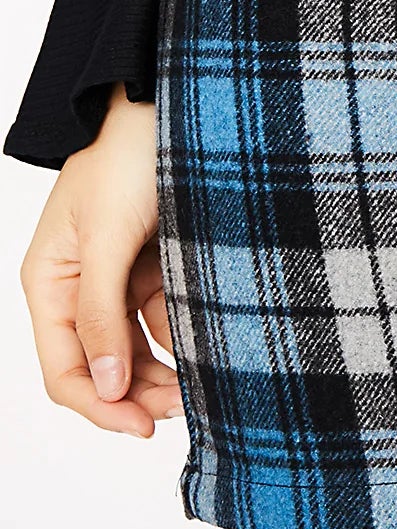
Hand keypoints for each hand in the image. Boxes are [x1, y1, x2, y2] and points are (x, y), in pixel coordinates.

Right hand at [19, 85, 182, 436]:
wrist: (171, 102)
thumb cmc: (127, 157)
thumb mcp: (107, 237)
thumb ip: (101, 313)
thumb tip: (105, 386)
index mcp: (50, 282)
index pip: (63, 370)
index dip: (98, 406)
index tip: (142, 427)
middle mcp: (81, 287)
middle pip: (103, 367)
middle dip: (139, 395)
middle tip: (187, 409)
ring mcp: (121, 277)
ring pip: (139, 349)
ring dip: (166, 373)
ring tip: (206, 386)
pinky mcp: (160, 264)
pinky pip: (169, 317)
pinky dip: (187, 336)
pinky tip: (215, 347)